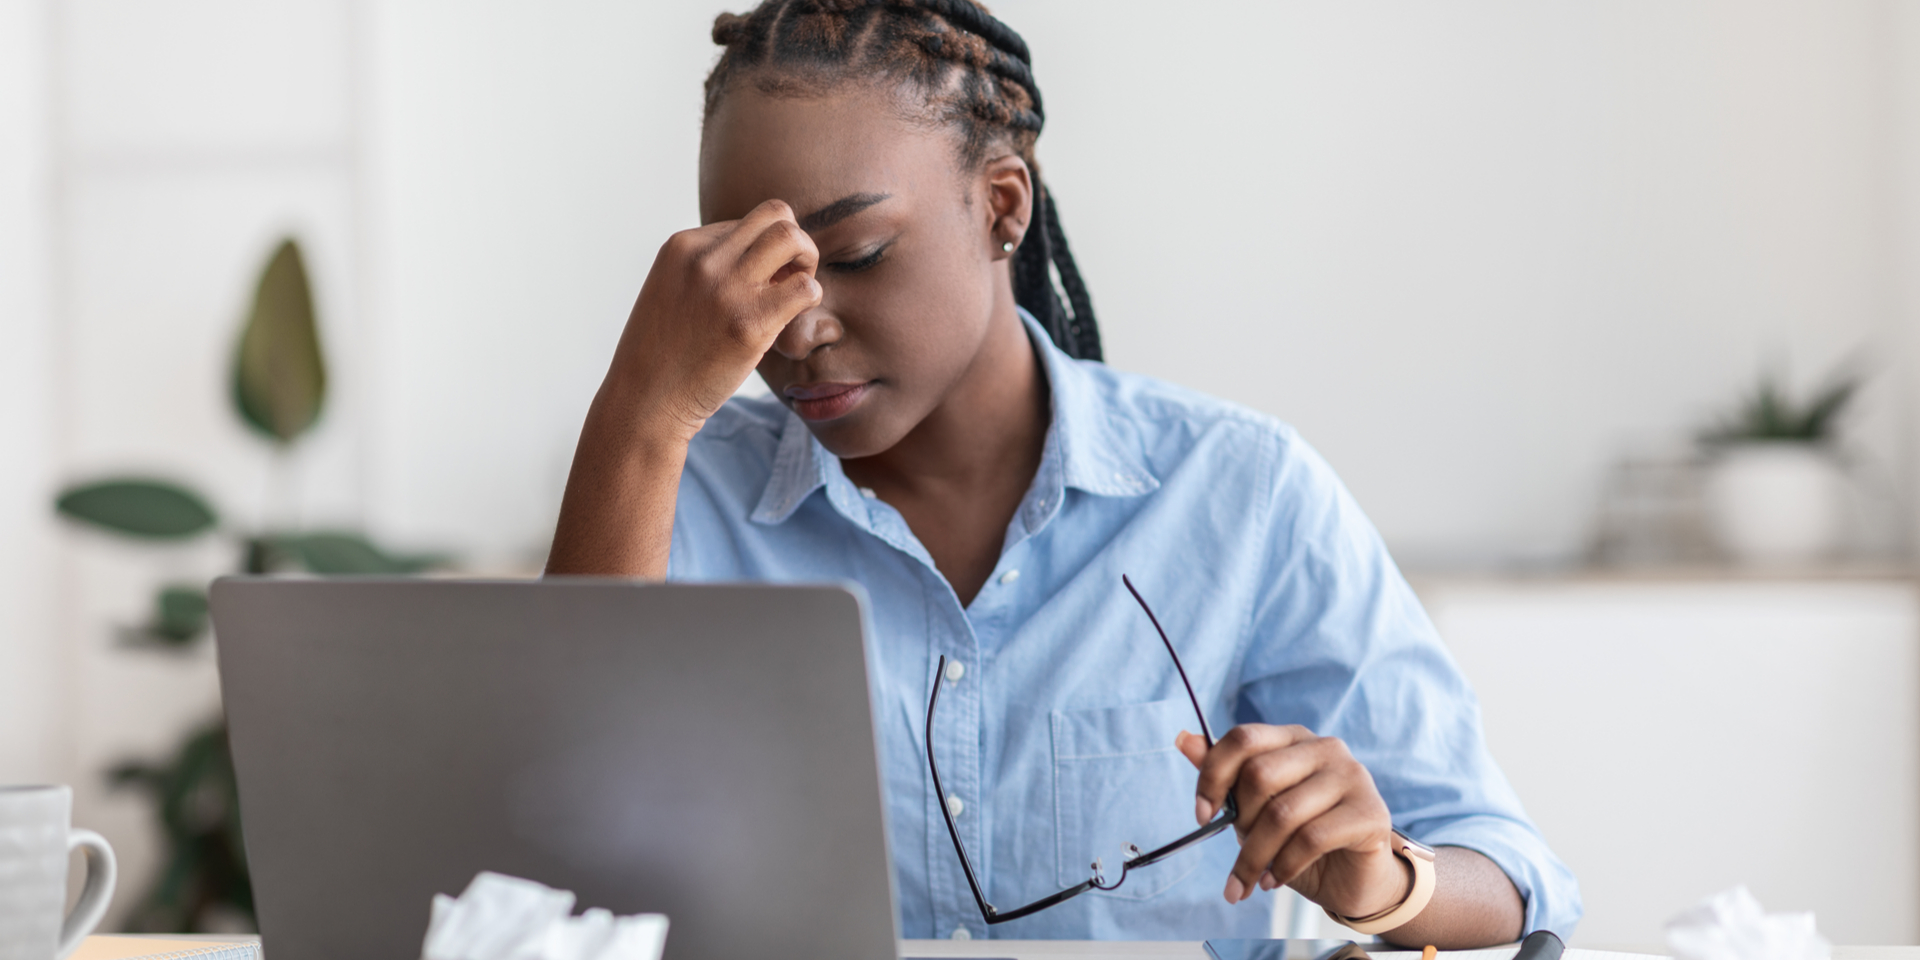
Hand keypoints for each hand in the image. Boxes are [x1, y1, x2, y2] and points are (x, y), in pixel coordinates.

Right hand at [602, 198, 821, 442]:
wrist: (645, 401)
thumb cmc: (664, 354)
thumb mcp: (672, 291)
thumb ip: (708, 268)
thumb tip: (763, 261)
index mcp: (682, 246)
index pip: (746, 222)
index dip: (763, 251)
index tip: (758, 283)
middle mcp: (704, 258)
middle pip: (776, 215)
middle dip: (795, 242)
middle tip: (790, 278)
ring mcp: (726, 289)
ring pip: (792, 237)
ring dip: (808, 261)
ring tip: (796, 293)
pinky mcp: (749, 324)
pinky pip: (805, 288)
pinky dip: (812, 298)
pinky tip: (793, 320)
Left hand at [1177, 725, 1409, 918]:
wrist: (1353, 880)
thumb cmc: (1300, 840)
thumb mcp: (1256, 811)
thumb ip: (1224, 776)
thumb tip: (1183, 739)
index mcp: (1293, 738)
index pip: (1243, 738)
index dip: (1214, 776)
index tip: (1202, 815)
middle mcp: (1326, 748)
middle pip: (1260, 775)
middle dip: (1240, 824)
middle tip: (1239, 856)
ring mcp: (1352, 777)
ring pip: (1283, 813)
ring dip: (1255, 857)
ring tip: (1249, 881)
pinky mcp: (1369, 813)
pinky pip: (1311, 839)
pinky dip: (1283, 866)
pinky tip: (1273, 881)